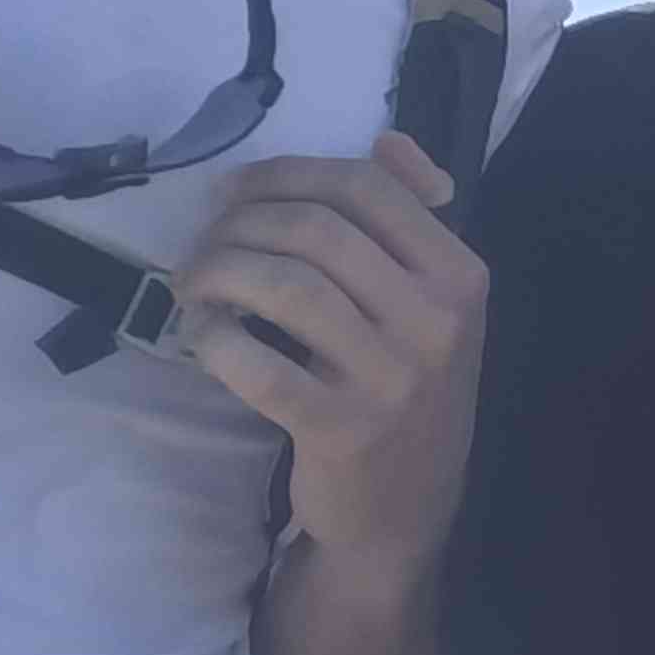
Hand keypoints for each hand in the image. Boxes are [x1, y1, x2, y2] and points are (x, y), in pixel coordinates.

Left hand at [180, 134, 489, 558]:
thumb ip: (412, 221)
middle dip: (239, 222)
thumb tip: (389, 141)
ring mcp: (393, 379)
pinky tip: (202, 336)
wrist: (405, 513)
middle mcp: (437, 322)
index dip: (286, 174)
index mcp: (461, 277)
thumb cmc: (407, 394)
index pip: (367, 188)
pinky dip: (214, 339)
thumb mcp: (434, 305)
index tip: (235, 193)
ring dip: (218, 271)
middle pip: (317, 229)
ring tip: (193, 285)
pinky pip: (258, 366)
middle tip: (204, 245)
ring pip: (285, 285)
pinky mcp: (342, 430)